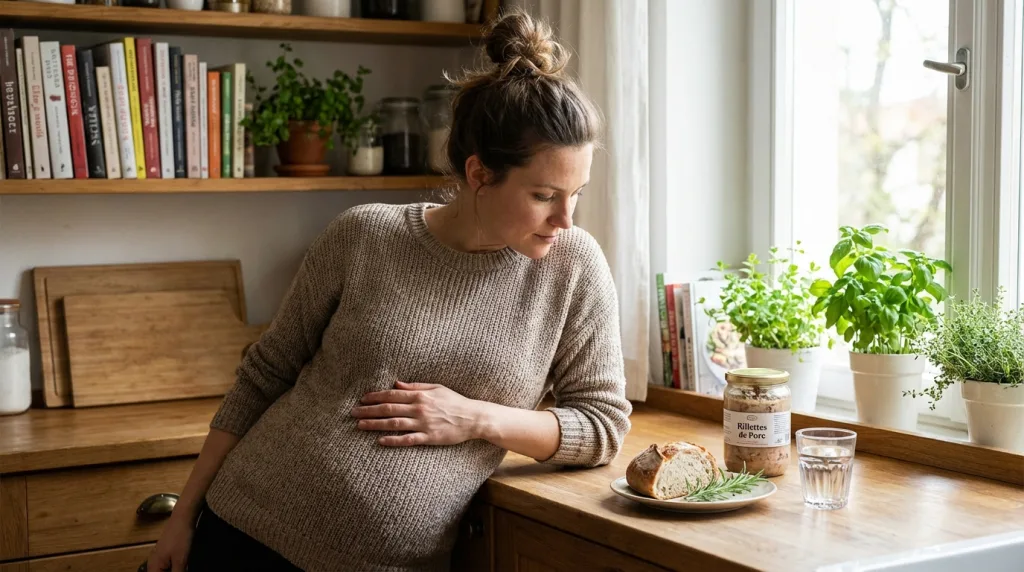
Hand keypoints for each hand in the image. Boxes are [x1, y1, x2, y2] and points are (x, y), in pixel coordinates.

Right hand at [147, 516, 193, 571]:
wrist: (183, 517)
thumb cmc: (180, 537)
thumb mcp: (181, 560)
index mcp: (153, 567)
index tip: (179, 571)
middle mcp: (153, 563)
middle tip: (182, 569)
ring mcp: (159, 557)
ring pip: (164, 571)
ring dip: (174, 570)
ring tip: (183, 567)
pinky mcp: (166, 553)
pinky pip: (167, 566)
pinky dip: (174, 568)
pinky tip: (182, 567)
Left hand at [352, 381, 486, 446]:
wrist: (473, 417)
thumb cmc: (455, 401)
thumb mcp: (436, 388)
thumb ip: (416, 386)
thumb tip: (396, 384)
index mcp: (420, 395)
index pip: (392, 395)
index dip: (375, 397)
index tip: (362, 399)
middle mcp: (419, 409)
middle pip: (388, 409)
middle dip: (369, 410)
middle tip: (353, 412)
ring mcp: (423, 424)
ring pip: (394, 423)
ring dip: (375, 424)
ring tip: (360, 425)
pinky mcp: (428, 437)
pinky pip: (407, 439)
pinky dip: (393, 440)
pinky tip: (380, 441)